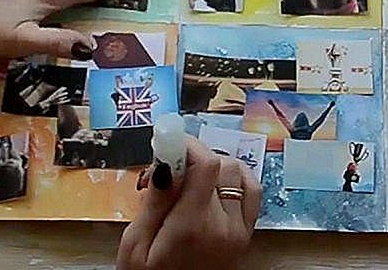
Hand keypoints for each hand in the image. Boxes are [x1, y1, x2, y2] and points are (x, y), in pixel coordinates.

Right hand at [119, 139, 260, 269]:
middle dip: (195, 158)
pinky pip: (252, 194)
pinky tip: (212, 189)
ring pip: (241, 175)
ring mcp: (240, 232)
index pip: (208, 165)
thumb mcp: (135, 246)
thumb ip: (155, 203)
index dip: (189, 144)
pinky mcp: (245, 236)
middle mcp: (224, 227)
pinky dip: (236, 182)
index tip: (169, 141)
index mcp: (193, 227)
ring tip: (190, 180)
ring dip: (217, 168)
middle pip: (223, 165)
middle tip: (168, 171)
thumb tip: (166, 164)